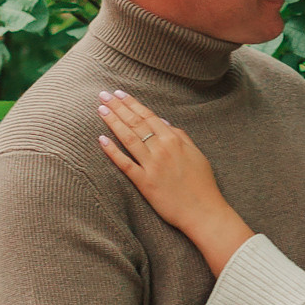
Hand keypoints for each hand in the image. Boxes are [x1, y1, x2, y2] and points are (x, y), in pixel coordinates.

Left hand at [97, 90, 249, 276]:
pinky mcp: (144, 182)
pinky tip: (101, 140)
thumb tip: (164, 122)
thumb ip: (181, 136)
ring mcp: (151, 165)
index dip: (132, 103)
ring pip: (128, 138)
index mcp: (174, 139)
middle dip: (117, 107)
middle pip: (135, 123)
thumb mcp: (196, 153)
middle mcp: (161, 148)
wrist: (204, 211)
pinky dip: (112, 151)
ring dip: (112, 122)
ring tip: (100, 110)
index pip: (148, 116)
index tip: (119, 93)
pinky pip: (125, 163)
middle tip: (103, 95)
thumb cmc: (203, 184)